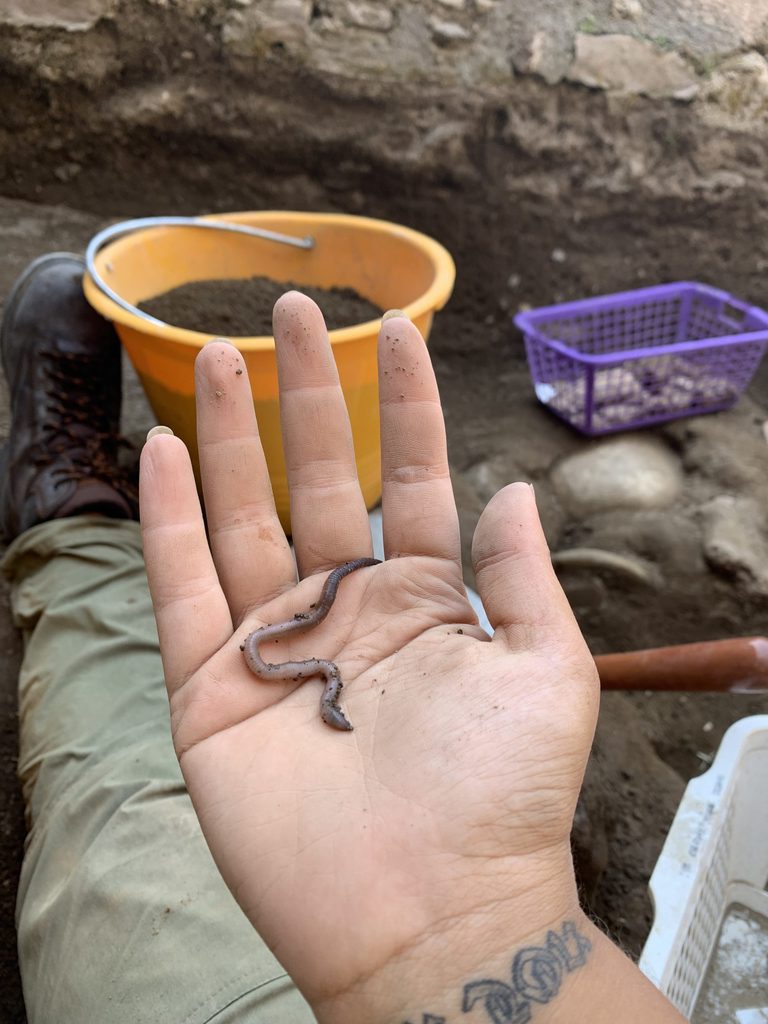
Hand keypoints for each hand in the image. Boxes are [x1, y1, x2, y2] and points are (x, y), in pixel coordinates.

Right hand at [140, 293, 601, 1021]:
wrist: (432, 915)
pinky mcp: (212, 689)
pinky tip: (162, 451)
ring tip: (215, 355)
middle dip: (308, 393)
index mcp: (426, 602)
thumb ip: (523, 578)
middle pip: (320, 479)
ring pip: (243, 516)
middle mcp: (347, 611)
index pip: (414, 477)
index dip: (407, 403)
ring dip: (226, 435)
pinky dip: (169, 520)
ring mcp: (276, 645)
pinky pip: (183, 587)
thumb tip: (516, 490)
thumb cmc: (502, 799)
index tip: (398, 327)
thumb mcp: (547, 674)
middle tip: (292, 312)